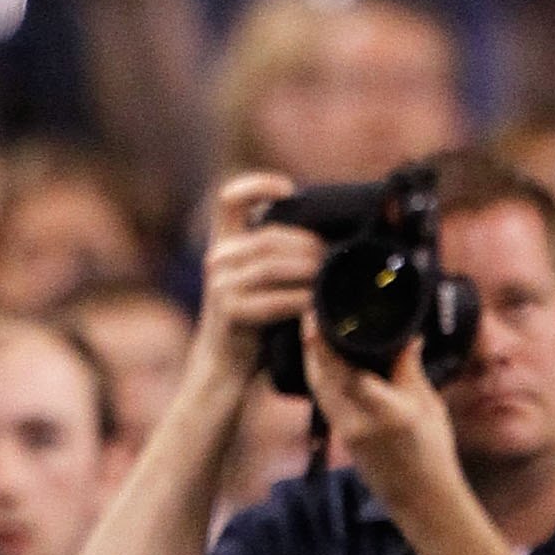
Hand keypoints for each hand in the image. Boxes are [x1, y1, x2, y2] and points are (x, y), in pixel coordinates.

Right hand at [199, 169, 323, 388]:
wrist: (225, 370)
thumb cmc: (254, 325)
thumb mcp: (263, 283)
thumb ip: (282, 258)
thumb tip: (330, 239)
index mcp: (224, 245)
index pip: (229, 198)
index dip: (258, 185)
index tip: (289, 189)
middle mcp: (217, 259)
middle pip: (269, 235)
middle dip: (309, 243)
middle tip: (338, 255)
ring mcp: (219, 285)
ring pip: (273, 264)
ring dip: (310, 269)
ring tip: (337, 277)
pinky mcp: (229, 311)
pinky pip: (276, 300)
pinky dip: (304, 301)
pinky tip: (321, 306)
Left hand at [301, 315, 463, 517]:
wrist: (421, 498)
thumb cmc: (433, 451)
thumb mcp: (428, 405)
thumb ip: (410, 370)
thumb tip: (408, 335)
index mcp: (388, 412)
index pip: (350, 374)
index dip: (330, 346)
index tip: (324, 318)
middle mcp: (359, 422)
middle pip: (324, 378)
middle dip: (312, 346)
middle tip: (310, 315)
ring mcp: (345, 432)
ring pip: (318, 388)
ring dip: (312, 359)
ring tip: (312, 331)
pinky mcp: (340, 437)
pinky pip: (323, 399)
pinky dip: (319, 377)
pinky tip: (321, 361)